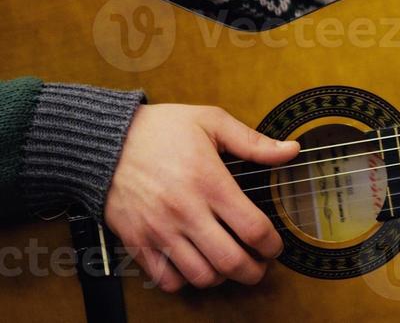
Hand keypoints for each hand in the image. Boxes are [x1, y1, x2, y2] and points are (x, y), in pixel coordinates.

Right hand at [103, 104, 298, 291]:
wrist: (105, 140)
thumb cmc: (160, 129)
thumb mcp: (211, 122)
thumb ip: (254, 142)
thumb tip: (291, 151)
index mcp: (209, 183)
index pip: (252, 228)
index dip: (272, 244)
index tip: (275, 246)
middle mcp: (186, 212)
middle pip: (230, 261)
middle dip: (254, 271)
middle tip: (260, 266)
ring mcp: (160, 231)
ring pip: (200, 275)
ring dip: (222, 277)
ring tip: (230, 265)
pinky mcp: (137, 242)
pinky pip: (165, 279)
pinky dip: (185, 281)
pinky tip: (195, 266)